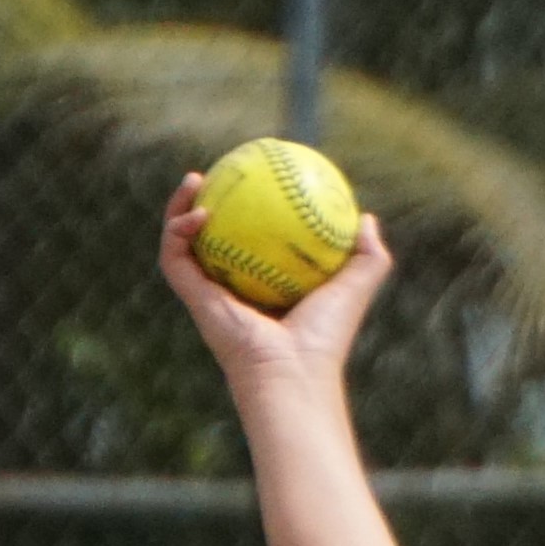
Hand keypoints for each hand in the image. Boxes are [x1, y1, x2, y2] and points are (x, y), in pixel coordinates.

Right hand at [156, 174, 394, 395]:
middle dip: (203, 205)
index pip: (250, 244)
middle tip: (213, 174)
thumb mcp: (356, 286)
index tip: (252, 183)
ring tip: (193, 179)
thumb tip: (366, 220)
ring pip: (182, 243)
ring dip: (178, 209)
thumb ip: (369, 256)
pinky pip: (175, 256)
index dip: (246, 214)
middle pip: (210, 240)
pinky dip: (179, 230)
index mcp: (265, 287)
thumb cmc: (327, 336)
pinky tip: (199, 210)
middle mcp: (234, 290)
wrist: (294, 371)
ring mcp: (209, 294)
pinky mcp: (193, 299)